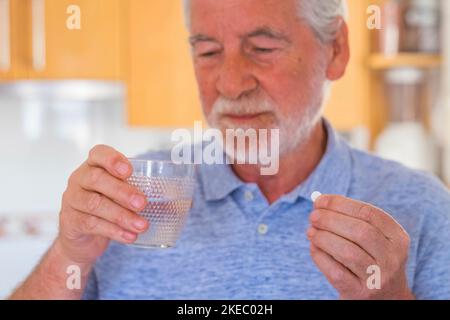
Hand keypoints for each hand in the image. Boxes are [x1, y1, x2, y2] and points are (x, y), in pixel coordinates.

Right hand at [57, 145, 148, 264]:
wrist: (82, 238)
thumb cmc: (110, 207)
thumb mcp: (124, 196)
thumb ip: (150, 195)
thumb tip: (189, 204)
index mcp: (94, 165)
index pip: (98, 153)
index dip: (113, 159)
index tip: (129, 171)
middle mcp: (80, 178)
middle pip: (97, 179)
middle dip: (122, 191)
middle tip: (143, 203)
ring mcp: (72, 199)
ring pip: (95, 204)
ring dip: (122, 215)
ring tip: (142, 225)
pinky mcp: (70, 221)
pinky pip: (91, 224)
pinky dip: (114, 231)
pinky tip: (130, 237)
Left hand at [307, 195, 413, 299]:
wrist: (384, 298)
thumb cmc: (370, 258)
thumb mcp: (372, 238)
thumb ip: (349, 218)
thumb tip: (319, 201)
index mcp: (398, 237)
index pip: (370, 213)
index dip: (341, 204)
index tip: (320, 200)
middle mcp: (392, 258)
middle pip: (360, 231)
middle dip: (331, 220)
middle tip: (313, 216)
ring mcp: (378, 278)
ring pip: (347, 252)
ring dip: (323, 237)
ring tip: (311, 231)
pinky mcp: (360, 293)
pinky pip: (336, 272)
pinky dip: (320, 256)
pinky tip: (314, 247)